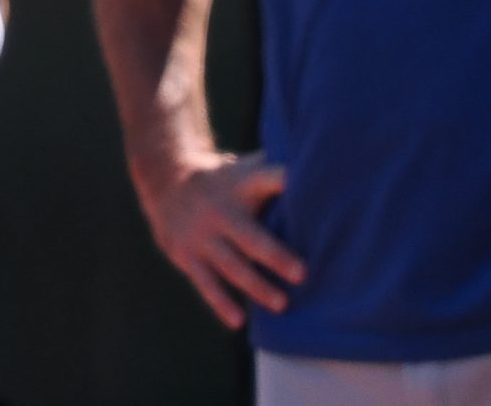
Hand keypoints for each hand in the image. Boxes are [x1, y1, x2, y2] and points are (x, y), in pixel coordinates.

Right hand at [138, 149, 305, 328]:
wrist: (165, 179)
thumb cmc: (224, 180)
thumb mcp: (245, 169)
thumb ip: (276, 174)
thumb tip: (325, 172)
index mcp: (241, 186)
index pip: (263, 178)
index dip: (280, 179)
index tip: (296, 183)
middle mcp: (220, 211)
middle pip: (250, 236)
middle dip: (275, 255)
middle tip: (302, 274)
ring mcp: (201, 235)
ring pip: (231, 265)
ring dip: (256, 286)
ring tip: (282, 304)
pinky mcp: (186, 255)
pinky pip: (206, 282)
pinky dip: (221, 302)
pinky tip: (239, 320)